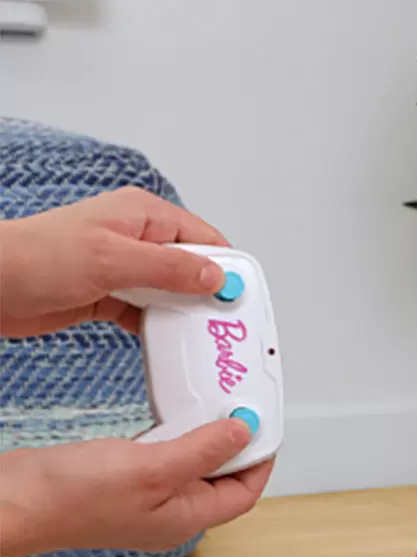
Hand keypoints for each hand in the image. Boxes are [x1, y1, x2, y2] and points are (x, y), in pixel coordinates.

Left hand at [0, 186, 228, 337]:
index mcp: (143, 215)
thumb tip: (215, 275)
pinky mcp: (111, 295)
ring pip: (172, 291)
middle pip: (193, 266)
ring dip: (185, 312)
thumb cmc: (37, 258)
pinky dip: (161, 327)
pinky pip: (149, 312)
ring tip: (200, 334)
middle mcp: (138, 239)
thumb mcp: (114, 259)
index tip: (239, 297)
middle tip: (223, 322)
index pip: (203, 237)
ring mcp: (124, 268)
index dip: (226, 266)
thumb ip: (170, 267)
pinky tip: (168, 340)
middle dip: (209, 294)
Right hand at [0, 418, 272, 556]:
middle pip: (221, 480)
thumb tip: (243, 432)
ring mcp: (145, 501)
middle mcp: (170, 514)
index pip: (244, 494)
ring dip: (204, 438)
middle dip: (235, 446)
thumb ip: (201, 449)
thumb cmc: (70, 497)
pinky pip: (162, 459)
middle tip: (241, 410)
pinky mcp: (121, 485)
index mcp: (186, 519)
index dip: (260, 461)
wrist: (11, 501)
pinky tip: (170, 416)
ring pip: (191, 467)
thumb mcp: (151, 466)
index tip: (267, 429)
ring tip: (212, 407)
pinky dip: (173, 437)